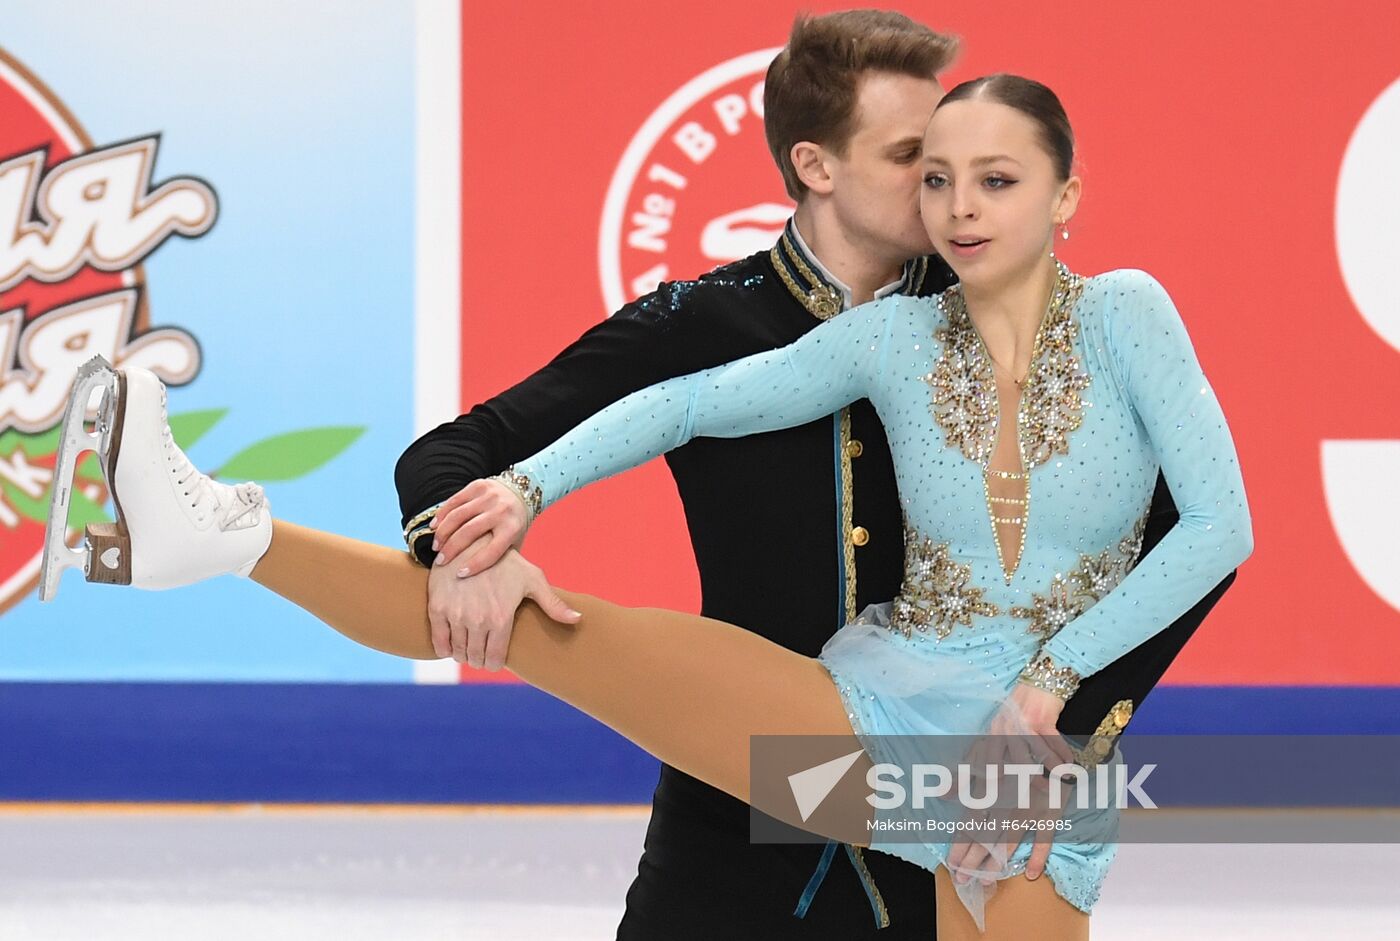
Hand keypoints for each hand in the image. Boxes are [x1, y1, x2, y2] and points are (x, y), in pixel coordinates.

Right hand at [427, 543, 580, 667]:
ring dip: (463, 654)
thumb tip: (578, 619)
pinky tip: (451, 645)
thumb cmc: (506, 562)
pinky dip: (445, 649)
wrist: (472, 541)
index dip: (495, 663)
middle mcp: (477, 620)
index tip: (495, 659)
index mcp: (501, 618)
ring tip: (468, 648)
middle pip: (476, 658)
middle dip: (479, 659)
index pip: (496, 659)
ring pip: (458, 653)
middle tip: (482, 653)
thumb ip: (553, 604)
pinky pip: (439, 643)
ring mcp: (456, 615)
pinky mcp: (437, 608)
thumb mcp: (532, 579)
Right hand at [428, 478, 528, 574]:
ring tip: (436, 547)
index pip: (492, 551)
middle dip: (451, 549)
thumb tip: (484, 582)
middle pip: (470, 532)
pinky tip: (434, 527)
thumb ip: (502, 558)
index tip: (459, 574)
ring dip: (443, 533)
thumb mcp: (515, 542)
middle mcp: (502, 510)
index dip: (475, 564)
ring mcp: (489, 496)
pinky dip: (442, 515)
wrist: (522, 492)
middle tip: (440, 562)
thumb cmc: (514, 525)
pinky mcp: (478, 486)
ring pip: (458, 516)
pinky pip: (454, 501)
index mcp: (513, 528)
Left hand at [949, 683, 1075, 885]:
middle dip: (975, 855)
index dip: (961, 839)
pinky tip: (1034, 872)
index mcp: (987, 774)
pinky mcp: (1051, 787)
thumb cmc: (1006, 727)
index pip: (971, 814)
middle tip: (964, 880)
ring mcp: (1027, 784)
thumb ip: (965, 773)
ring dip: (1000, 854)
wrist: (1035, 700)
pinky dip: (1041, 848)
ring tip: (990, 878)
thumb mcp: (981, 747)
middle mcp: (1003, 781)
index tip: (951, 864)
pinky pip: (1047, 823)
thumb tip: (939, 792)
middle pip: (987, 827)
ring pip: (1011, 827)